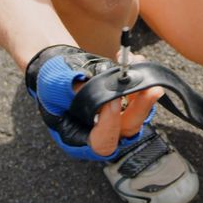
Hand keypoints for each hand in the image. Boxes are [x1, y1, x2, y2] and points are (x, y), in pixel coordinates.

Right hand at [25, 45, 161, 159]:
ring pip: (138, 114)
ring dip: (144, 92)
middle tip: (150, 89)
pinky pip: (140, 99)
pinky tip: (136, 61)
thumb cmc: (52, 81)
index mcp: (78, 139)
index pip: (101, 142)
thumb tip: (90, 84)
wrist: (60, 70)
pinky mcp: (126, 107)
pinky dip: (141, 81)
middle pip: (127, 130)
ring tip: (140, 66)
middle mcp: (101, 135)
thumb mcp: (54, 85)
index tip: (112, 99)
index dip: (109, 124)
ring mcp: (116, 122)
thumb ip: (71, 88)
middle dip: (140, 108)